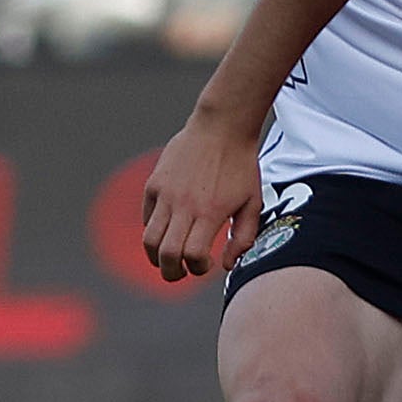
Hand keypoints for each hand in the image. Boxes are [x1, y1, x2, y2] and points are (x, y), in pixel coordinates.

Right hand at [142, 117, 265, 282]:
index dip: (197, 268)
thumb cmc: (242, 166)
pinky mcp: (155, 184)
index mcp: (210, 212)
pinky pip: (147, 217)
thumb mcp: (253, 202)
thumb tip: (226, 266)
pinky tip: (168, 231)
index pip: (192, 254)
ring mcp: (166, 194)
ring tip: (167, 259)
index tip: (205, 265)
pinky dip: (154, 231)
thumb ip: (243, 237)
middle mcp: (184, 205)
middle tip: (179, 274)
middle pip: (166, 253)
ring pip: (149, 238)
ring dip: (156, 256)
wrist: (222, 128)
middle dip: (171, 272)